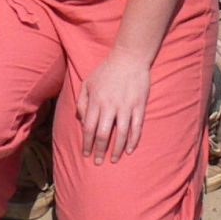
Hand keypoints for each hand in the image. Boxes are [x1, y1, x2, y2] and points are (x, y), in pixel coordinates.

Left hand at [73, 48, 153, 162]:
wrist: (129, 57)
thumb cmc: (106, 70)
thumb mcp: (88, 82)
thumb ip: (82, 102)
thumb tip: (81, 121)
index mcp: (96, 101)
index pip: (89, 128)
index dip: (87, 143)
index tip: (86, 154)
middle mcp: (110, 106)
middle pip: (104, 134)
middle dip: (100, 151)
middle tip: (98, 162)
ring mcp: (126, 107)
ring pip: (121, 134)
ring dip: (117, 150)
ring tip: (113, 160)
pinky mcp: (139, 106)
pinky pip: (137, 127)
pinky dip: (134, 141)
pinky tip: (130, 150)